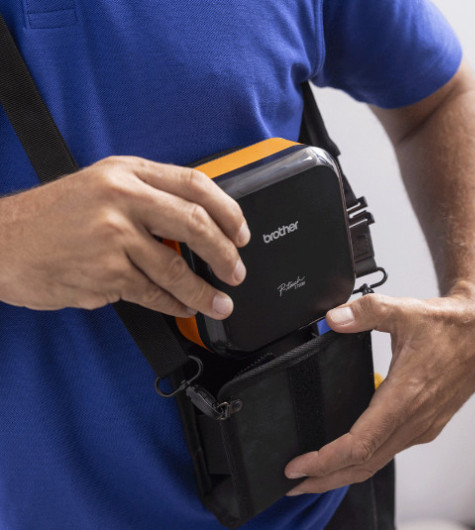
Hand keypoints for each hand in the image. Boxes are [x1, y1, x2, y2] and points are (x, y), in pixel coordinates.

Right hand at [0, 156, 249, 316]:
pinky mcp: (106, 273)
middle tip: (236, 270)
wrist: (0, 242)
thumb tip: (196, 220)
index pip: (195, 185)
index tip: (241, 232)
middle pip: (196, 224)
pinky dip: (174, 304)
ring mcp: (114, 237)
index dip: (228, 210)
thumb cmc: (50, 216)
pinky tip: (183, 307)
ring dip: (205, 291)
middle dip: (225, 253)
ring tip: (219, 302)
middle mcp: (122, 199)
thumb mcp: (100, 185)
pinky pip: (153, 293)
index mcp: (126, 172)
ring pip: (177, 268)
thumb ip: (147, 196)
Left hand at [284, 289, 474, 493]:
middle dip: (325, 478)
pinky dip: (364, 460)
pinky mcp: (426, 423)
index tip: (299, 467)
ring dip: (343, 472)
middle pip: (364, 464)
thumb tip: (334, 319)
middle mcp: (414, 419)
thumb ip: (365, 312)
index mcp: (405, 397)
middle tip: (293, 484)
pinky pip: (389, 450)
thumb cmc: (448, 327)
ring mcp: (422, 425)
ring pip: (376, 461)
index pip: (360, 444)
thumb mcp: (403, 311)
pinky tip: (349, 455)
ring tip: (315, 475)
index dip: (326, 460)